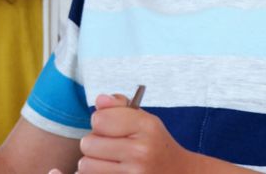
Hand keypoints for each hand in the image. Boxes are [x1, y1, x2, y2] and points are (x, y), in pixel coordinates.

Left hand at [75, 93, 191, 173]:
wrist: (179, 173)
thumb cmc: (155, 144)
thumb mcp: (144, 119)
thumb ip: (119, 106)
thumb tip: (100, 100)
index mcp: (146, 126)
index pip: (98, 119)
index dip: (100, 122)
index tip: (109, 127)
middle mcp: (140, 151)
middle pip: (88, 143)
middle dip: (95, 144)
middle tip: (110, 146)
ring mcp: (134, 173)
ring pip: (86, 165)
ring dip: (93, 162)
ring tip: (110, 161)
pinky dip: (97, 173)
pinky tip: (111, 170)